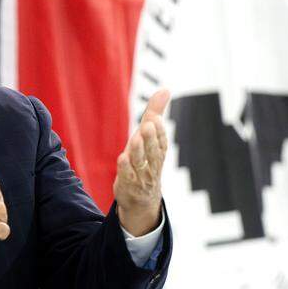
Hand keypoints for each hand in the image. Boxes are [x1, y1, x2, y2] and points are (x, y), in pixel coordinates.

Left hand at [114, 89, 169, 235]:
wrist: (142, 199)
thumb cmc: (145, 161)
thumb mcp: (149, 137)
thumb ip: (155, 112)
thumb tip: (165, 89)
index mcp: (159, 152)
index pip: (162, 141)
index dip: (159, 131)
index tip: (154, 119)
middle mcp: (153, 164)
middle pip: (153, 151)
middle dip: (150, 139)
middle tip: (147, 125)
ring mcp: (141, 176)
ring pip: (141, 163)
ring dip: (139, 151)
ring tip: (135, 139)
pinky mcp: (129, 185)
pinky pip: (128, 176)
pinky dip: (125, 168)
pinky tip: (122, 158)